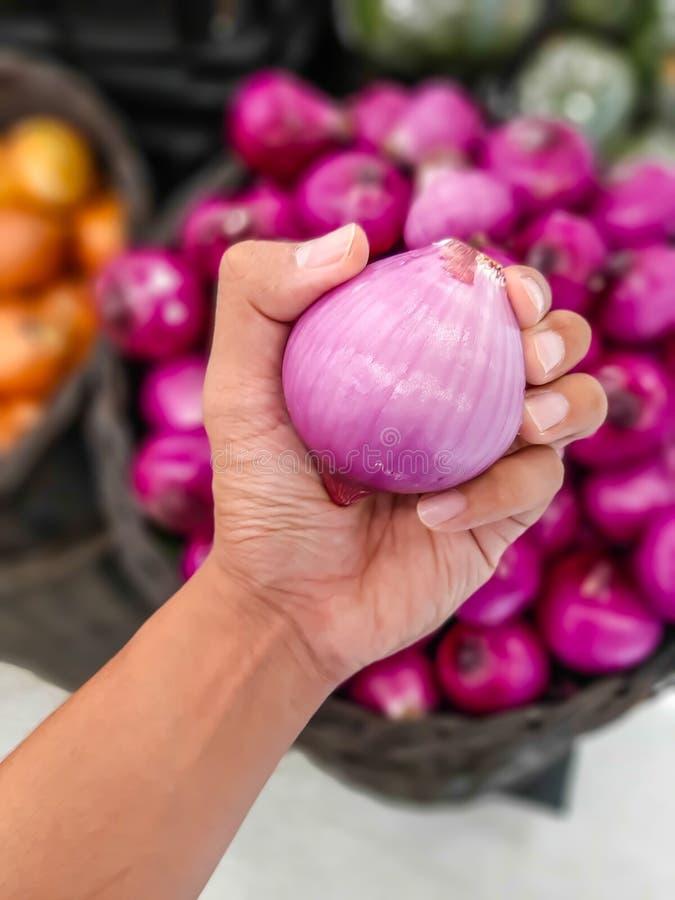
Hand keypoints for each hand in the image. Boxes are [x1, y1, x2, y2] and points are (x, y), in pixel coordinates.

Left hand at [203, 225, 606, 684]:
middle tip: (529, 351)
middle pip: (546, 338)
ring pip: (574, 403)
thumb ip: (261, 296)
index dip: (503, 277)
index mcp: (412, 354)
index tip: (497, 285)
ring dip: (571, 398)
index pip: (475, 294)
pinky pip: (538, 483)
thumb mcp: (237, 388)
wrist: (285, 601)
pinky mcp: (506, 513)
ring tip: (528, 418)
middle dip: (558, 330)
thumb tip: (357, 238)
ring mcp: (490, 455)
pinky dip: (499, 491)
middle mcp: (460, 398)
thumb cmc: (259, 493)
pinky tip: (433, 513)